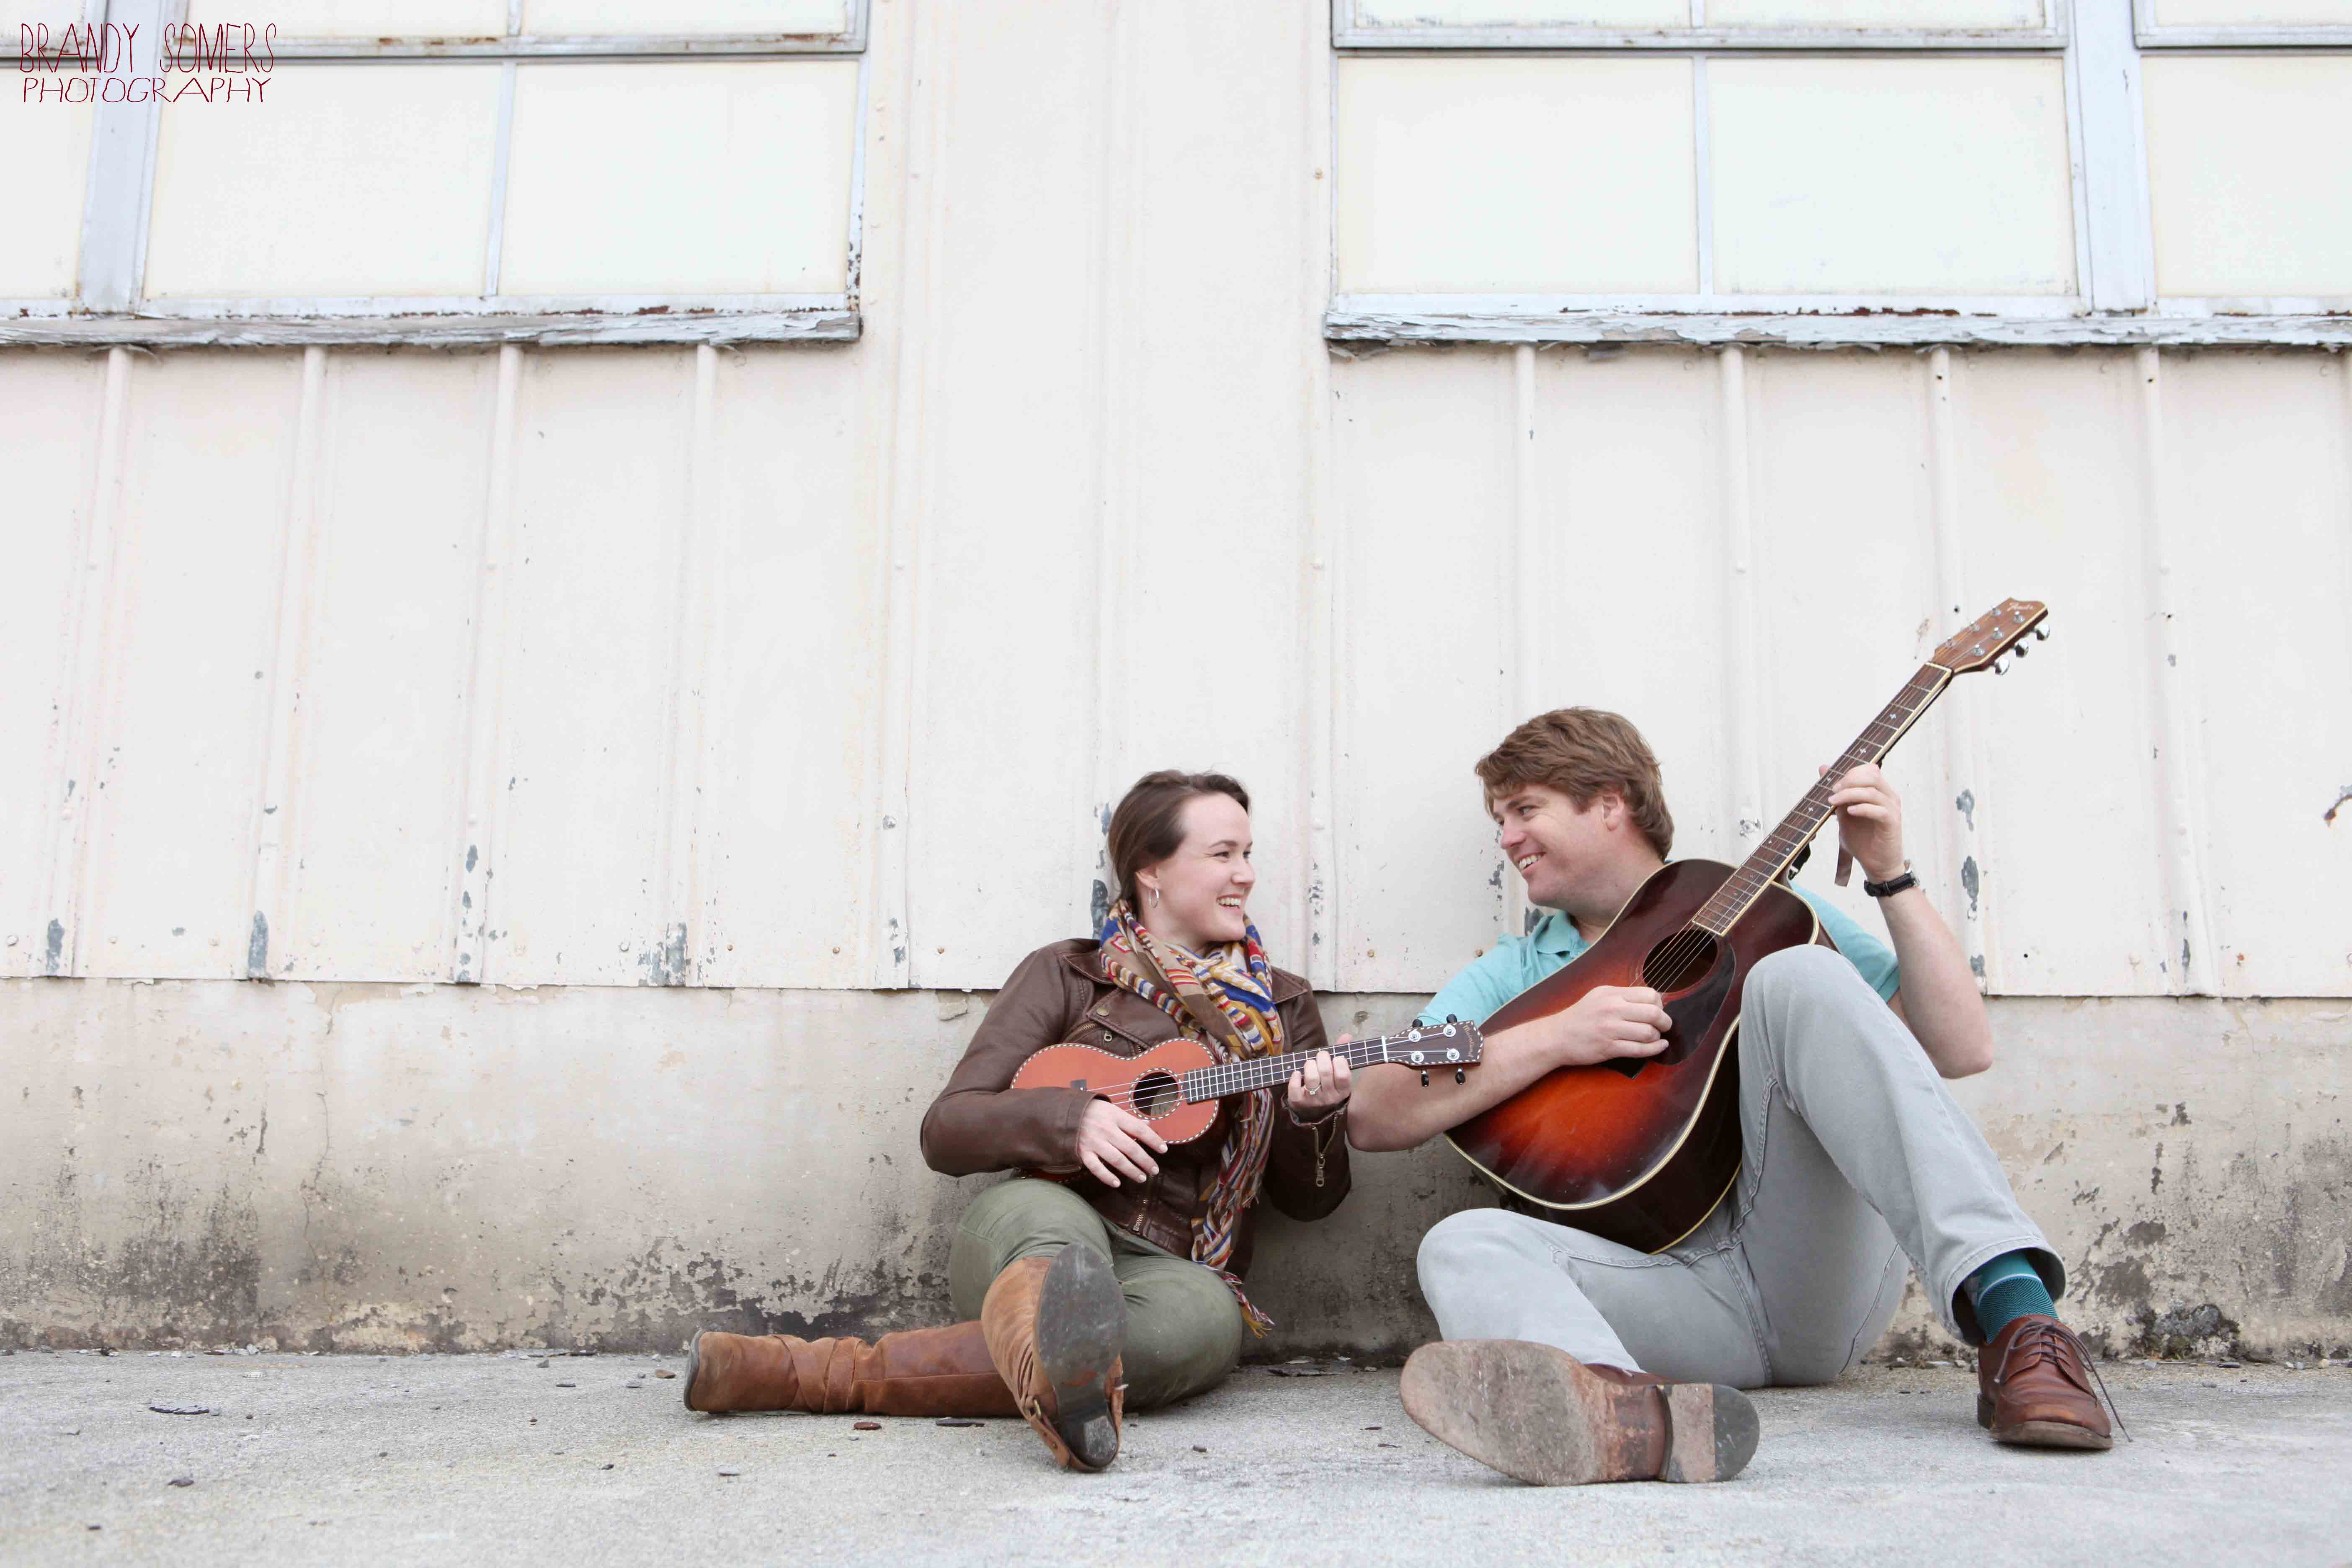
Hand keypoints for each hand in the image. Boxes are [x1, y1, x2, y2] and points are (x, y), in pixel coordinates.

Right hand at [1073, 1098, 1167, 1186]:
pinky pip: (1096, 1167)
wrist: (1066, 1113)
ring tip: (1142, 1178)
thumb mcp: (1112, 1110)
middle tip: (1154, 1170)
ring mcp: (1095, 1142)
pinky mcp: (1083, 1152)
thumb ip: (1129, 1120)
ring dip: (1131, 1170)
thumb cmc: (1093, 1111)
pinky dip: (1106, 1176)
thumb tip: (1148, 1126)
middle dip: (1145, 1161)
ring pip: (1117, 1160)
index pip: (1139, 1129)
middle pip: (1131, 1148)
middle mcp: (1106, 1130)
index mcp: (1115, 1117)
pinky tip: (1117, 1183)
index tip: (1164, 1149)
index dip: (1153, 1140)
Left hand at [1286, 1048, 1351, 1116]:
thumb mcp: (1337, 1073)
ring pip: (1311, 1078)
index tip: (1335, 1057)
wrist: (1314, 1109)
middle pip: (1326, 1072)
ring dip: (1309, 1065)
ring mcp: (1314, 1100)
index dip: (1339, 1062)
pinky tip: (1297, 1073)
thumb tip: (1347, 1036)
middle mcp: (1330, 1097)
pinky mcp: (1299, 1102)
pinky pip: (1295, 1089)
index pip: (1343, 1075)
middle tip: (1320, 1056)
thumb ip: (1342, 1053)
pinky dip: (1295, 1078)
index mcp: (1343, 1090)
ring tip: (1310, 1064)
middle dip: (1322, 1058)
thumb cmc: (1327, 1085)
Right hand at [1538, 984, 1671, 1067]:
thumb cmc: (1580, 1017)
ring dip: (1657, 1036)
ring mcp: (1610, 1029)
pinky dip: (1655, 1049)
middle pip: (1653, 1013)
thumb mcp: (1599, 996)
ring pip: (1648, 1032)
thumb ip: (1623, 997)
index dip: (1659, 1004)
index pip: (1650, 994)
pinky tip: (1659, 1047)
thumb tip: (1653, 1001)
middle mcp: (1612, 1009)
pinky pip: (1640, 1049)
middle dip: (1665, 1021)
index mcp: (1611, 994)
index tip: (1656, 1011)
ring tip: (1654, 1037)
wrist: (1557, 1036)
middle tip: (1664, 1026)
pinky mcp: (1609, 1048)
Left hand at [1822, 762, 1905, 882]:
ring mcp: (1892, 809)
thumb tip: (1823, 768)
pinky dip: (1862, 808)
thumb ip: (1837, 793)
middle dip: (1848, 781)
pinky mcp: (1893, 823)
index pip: (1869, 770)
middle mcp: (1888, 797)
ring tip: (1834, 802)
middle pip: (1872, 776)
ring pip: (1873, 792)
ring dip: (1850, 794)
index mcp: (1879, 792)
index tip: (1832, 785)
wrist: (1876, 864)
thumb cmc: (1862, 840)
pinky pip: (1879, 810)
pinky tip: (1849, 812)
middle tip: (1832, 792)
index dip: (1850, 773)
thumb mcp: (1843, 813)